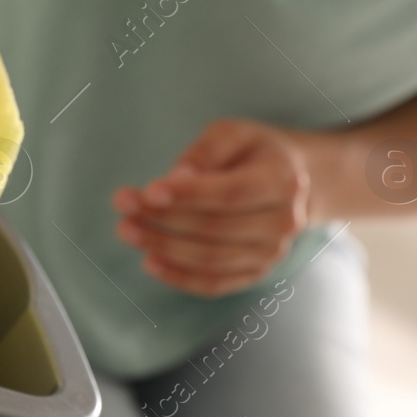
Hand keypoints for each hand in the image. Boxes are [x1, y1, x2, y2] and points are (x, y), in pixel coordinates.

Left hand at [111, 118, 311, 297]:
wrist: (293, 181)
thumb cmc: (253, 152)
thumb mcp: (232, 134)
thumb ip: (205, 152)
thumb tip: (177, 179)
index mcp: (281, 181)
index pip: (230, 194)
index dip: (188, 196)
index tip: (148, 192)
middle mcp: (283, 221)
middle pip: (216, 228)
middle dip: (164, 219)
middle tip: (123, 206)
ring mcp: (273, 251)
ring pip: (212, 258)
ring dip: (164, 248)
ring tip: (127, 229)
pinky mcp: (257, 271)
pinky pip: (217, 283)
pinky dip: (181, 278)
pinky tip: (150, 262)